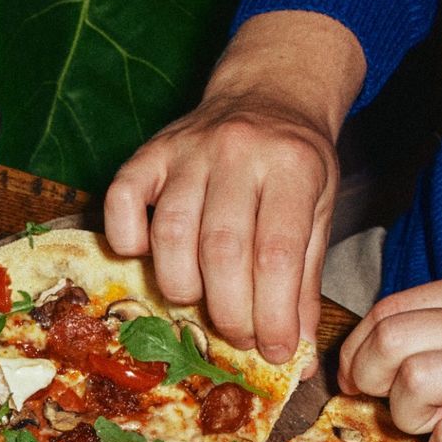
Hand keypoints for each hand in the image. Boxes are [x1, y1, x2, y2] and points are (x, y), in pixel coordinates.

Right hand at [104, 11, 363, 367]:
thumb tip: (293, 349)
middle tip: (238, 337)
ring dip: (181, 285)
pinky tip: (144, 256)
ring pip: (170, 231)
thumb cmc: (295, 162)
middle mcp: (237, 152)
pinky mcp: (149, 152)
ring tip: (198, 304)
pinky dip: (126, 237)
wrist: (270, 92)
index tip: (274, 350)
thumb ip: (305, 278)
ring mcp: (187, 150)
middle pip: (221, 248)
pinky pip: (121, 198)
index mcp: (292, 166)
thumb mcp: (320, 211)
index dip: (272, 313)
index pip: (277, 253)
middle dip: (228, 310)